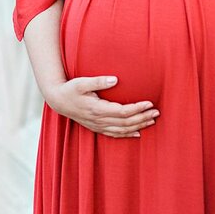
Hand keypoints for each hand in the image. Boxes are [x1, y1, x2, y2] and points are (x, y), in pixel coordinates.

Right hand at [43, 76, 158, 137]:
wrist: (57, 100)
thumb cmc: (70, 89)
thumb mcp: (82, 82)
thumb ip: (99, 81)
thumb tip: (116, 79)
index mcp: (97, 109)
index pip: (122, 112)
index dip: (137, 109)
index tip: (149, 103)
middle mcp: (99, 120)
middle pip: (126, 122)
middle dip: (142, 118)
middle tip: (156, 112)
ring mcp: (98, 126)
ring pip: (122, 130)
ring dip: (138, 126)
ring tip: (152, 121)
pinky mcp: (96, 127)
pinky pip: (115, 134)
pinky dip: (127, 134)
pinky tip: (138, 133)